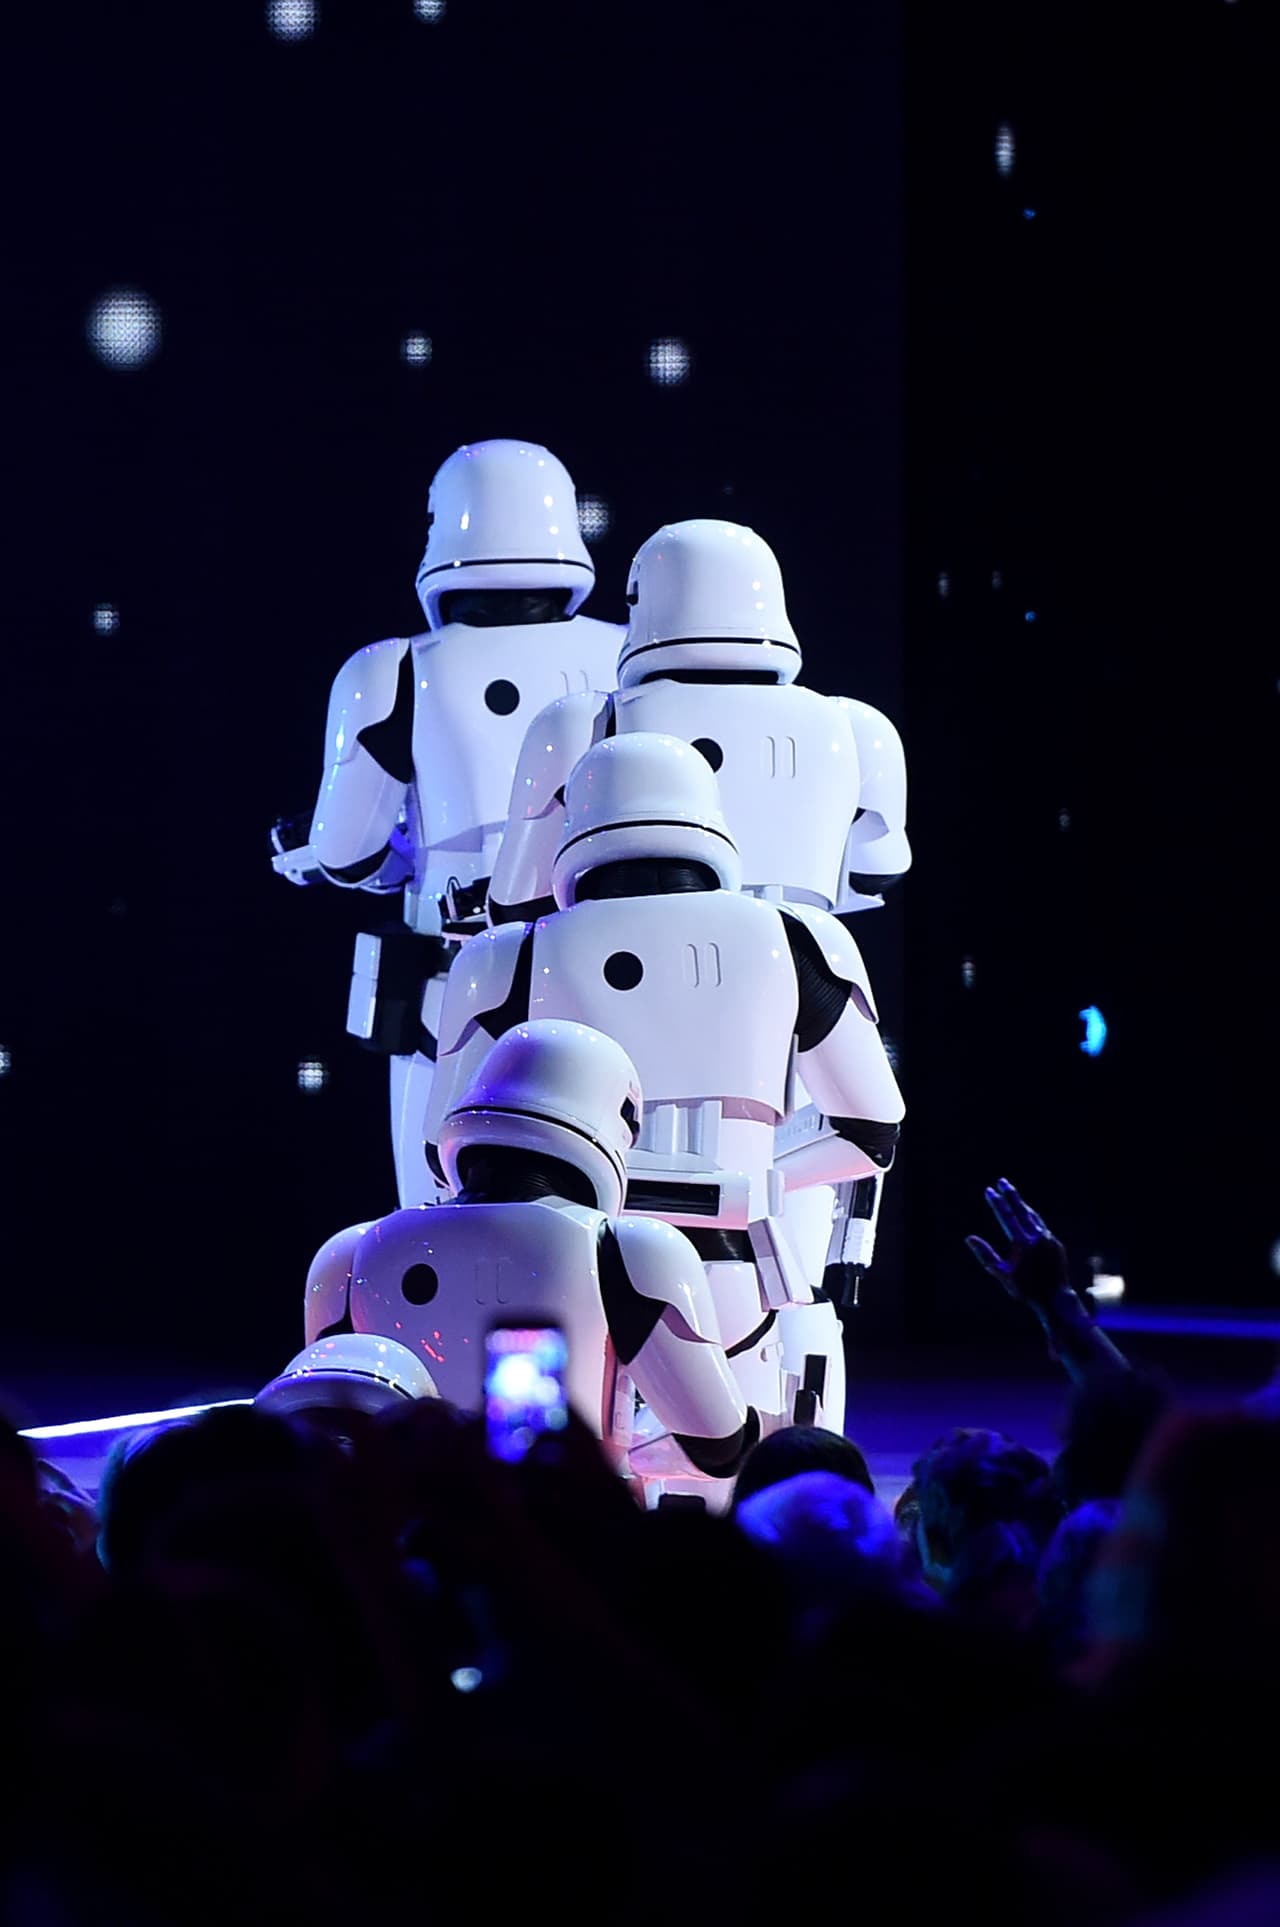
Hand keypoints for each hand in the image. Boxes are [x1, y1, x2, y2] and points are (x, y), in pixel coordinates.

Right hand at [965, 1177, 1071, 1314]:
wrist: (1055, 1298)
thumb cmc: (1026, 1289)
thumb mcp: (1002, 1274)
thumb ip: (985, 1254)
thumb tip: (969, 1238)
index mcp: (1022, 1242)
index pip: (1006, 1216)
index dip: (996, 1202)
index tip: (989, 1190)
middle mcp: (1037, 1236)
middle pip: (1021, 1210)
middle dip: (1010, 1195)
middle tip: (1002, 1182)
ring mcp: (1048, 1238)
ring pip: (1033, 1216)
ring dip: (1022, 1204)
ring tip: (1013, 1195)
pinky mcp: (1055, 1243)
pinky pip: (1041, 1225)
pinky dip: (1032, 1217)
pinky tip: (1027, 1215)